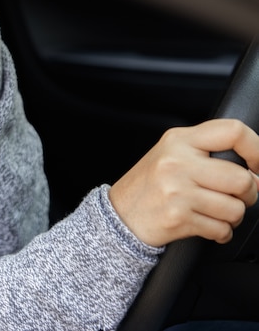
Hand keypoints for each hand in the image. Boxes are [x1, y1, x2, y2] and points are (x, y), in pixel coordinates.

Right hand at [109, 119, 258, 247]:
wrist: (119, 214)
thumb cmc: (149, 185)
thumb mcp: (171, 153)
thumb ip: (206, 151)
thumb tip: (254, 168)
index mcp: (179, 140)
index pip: (233, 132)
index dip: (257, 149)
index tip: (258, 165)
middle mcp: (177, 162)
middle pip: (241, 178)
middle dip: (249, 193)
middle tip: (238, 196)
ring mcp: (177, 191)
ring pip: (235, 208)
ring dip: (233, 216)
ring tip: (217, 213)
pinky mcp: (178, 217)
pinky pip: (220, 229)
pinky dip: (220, 232)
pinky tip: (207, 225)